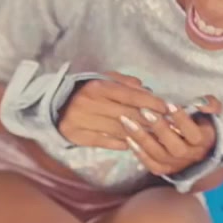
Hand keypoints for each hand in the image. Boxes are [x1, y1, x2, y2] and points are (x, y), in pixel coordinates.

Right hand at [56, 72, 171, 149]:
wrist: (55, 105)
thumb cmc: (86, 91)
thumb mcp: (102, 79)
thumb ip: (124, 82)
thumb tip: (145, 88)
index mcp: (98, 87)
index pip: (130, 95)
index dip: (150, 101)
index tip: (166, 107)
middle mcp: (90, 103)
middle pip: (127, 114)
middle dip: (149, 120)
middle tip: (165, 124)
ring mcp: (83, 121)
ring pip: (118, 130)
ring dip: (138, 134)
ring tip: (153, 135)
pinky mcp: (78, 136)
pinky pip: (105, 142)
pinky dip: (120, 143)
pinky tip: (131, 143)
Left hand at [120, 94, 222, 176]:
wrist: (200, 149)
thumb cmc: (201, 124)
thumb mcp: (210, 113)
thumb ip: (210, 105)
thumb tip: (199, 102)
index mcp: (204, 140)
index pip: (194, 133)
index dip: (182, 120)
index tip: (169, 104)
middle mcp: (191, 155)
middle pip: (175, 147)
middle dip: (159, 129)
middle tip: (144, 111)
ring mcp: (177, 164)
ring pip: (159, 156)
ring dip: (143, 139)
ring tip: (128, 121)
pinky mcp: (165, 169)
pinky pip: (152, 165)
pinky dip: (139, 153)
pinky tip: (128, 138)